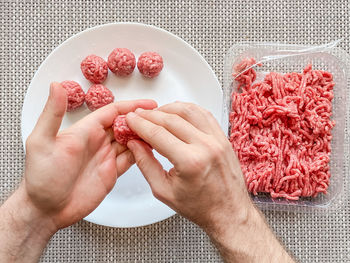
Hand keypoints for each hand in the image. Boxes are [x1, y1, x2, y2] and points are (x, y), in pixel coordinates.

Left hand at [22, 82, 156, 229]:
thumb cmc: (40, 177)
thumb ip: (52, 114)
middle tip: (160, 117)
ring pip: (130, 141)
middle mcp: (97, 141)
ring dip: (144, 136)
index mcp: (84, 130)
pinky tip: (151, 149)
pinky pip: (131, 159)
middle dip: (141, 120)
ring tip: (161, 132)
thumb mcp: (42, 142)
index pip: (112, 112)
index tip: (148, 103)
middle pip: (124, 125)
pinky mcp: (111, 172)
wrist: (46, 210)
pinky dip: (142, 153)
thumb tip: (56, 86)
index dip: (131, 106)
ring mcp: (105, 157)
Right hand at [125, 102, 249, 229]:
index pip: (157, 134)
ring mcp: (217, 140)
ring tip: (156, 113)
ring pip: (189, 111)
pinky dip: (188, 109)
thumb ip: (146, 164)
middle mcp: (206, 146)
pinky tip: (178, 112)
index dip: (140, 124)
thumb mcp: (164, 191)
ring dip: (169, 108)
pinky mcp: (223, 138)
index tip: (131, 119)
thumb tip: (135, 144)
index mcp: (190, 161)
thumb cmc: (200, 207)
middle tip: (139, 115)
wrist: (228, 213)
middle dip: (150, 115)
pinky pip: (204, 114)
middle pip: (171, 119)